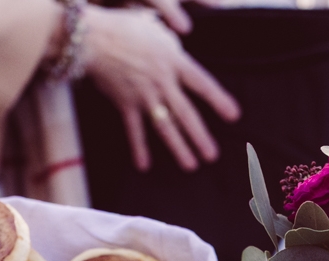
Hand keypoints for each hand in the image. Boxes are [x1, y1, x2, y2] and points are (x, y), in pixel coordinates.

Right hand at [82, 5, 240, 171]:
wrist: (94, 38)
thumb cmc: (124, 27)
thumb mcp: (155, 28)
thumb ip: (170, 42)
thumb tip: (178, 47)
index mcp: (173, 61)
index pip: (202, 84)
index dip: (219, 100)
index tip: (234, 115)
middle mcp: (162, 82)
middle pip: (186, 114)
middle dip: (200, 137)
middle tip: (212, 155)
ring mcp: (144, 95)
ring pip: (165, 126)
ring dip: (178, 147)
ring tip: (190, 165)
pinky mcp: (125, 104)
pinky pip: (134, 130)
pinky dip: (138, 148)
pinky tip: (144, 165)